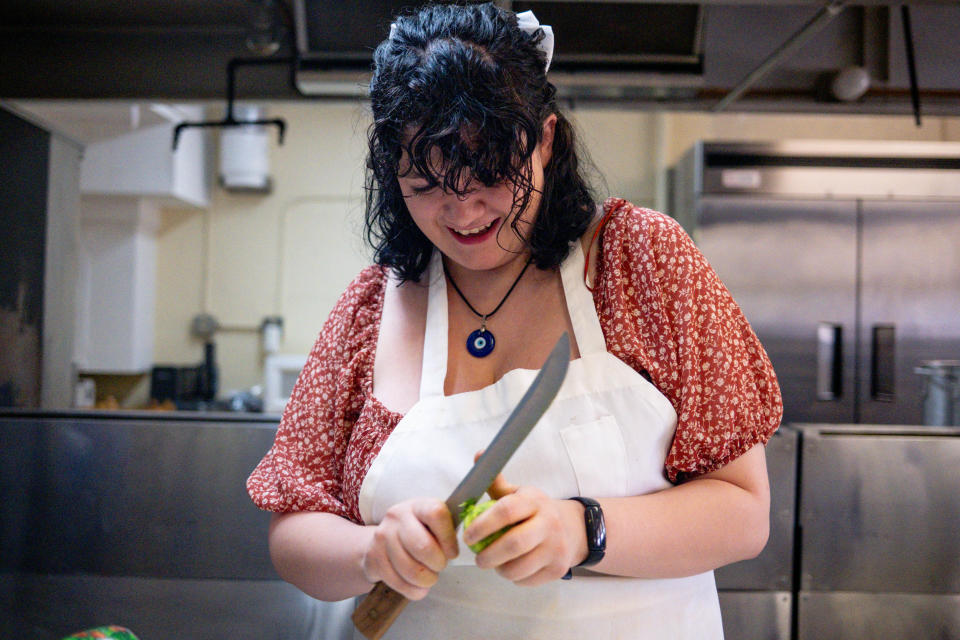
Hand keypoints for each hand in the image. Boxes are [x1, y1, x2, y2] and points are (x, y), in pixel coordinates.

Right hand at [360, 498, 458, 599]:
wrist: (381, 540)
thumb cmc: (417, 531)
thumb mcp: (431, 522)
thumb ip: (447, 528)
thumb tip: (470, 538)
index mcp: (417, 505)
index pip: (436, 514)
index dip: (449, 538)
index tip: (453, 552)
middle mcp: (397, 517)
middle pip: (422, 547)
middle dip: (438, 564)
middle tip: (440, 565)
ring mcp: (383, 537)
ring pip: (411, 570)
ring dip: (427, 580)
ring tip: (430, 576)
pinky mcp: (374, 559)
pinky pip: (400, 584)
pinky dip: (415, 590)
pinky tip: (419, 585)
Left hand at [463, 473, 585, 585]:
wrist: (573, 528)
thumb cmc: (535, 511)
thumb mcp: (519, 494)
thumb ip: (496, 482)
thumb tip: (480, 455)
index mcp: (534, 501)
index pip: (506, 511)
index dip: (482, 525)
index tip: (468, 536)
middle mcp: (549, 523)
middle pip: (514, 544)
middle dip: (488, 555)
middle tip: (478, 558)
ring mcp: (556, 547)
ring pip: (519, 567)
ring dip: (499, 569)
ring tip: (494, 563)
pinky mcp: (559, 569)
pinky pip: (527, 580)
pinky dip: (513, 578)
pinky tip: (512, 568)